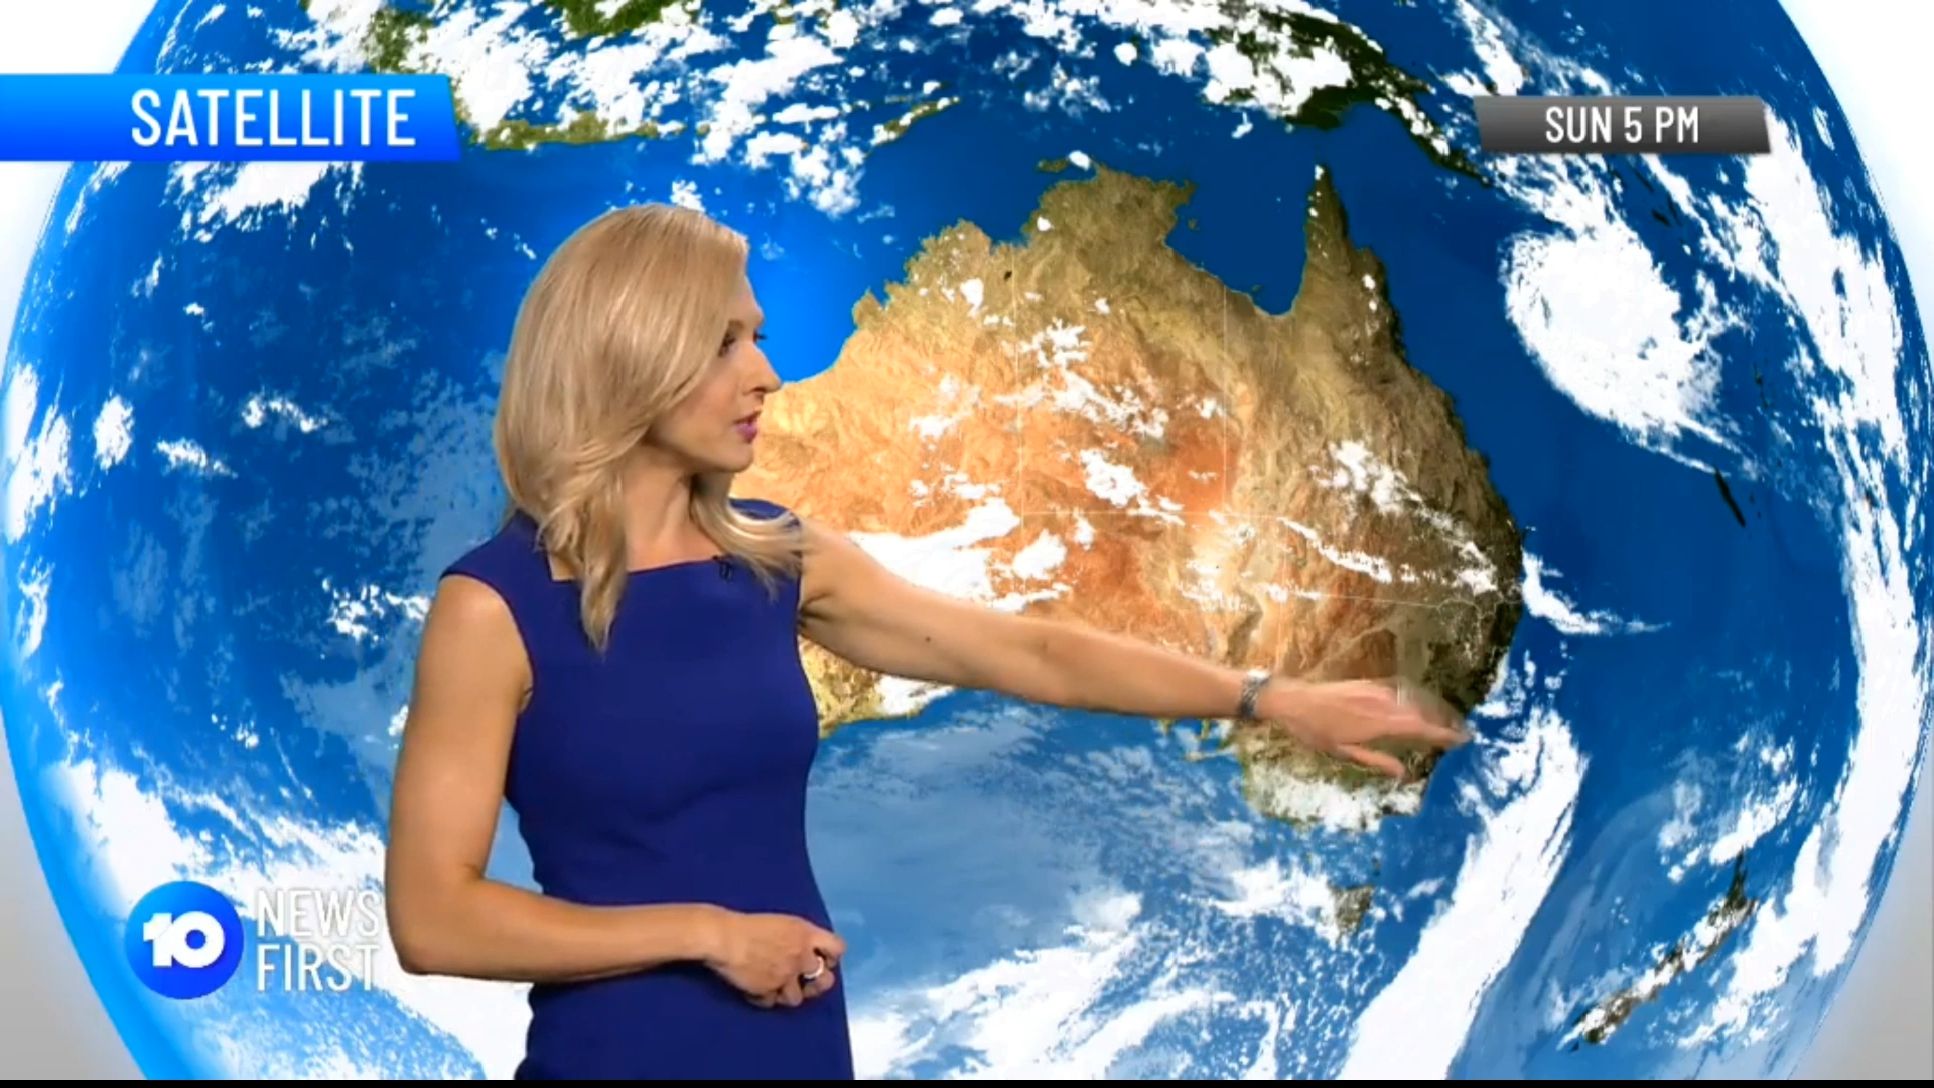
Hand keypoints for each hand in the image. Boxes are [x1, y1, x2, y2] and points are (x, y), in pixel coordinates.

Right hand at [702, 909, 844, 1008]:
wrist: (724, 937)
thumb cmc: (749, 925)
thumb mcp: (783, 923)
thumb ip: (800, 937)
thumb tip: (809, 951)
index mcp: (806, 934)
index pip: (838, 948)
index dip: (832, 958)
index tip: (822, 961)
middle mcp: (801, 956)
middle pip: (825, 980)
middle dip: (815, 984)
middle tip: (803, 982)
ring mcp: (786, 976)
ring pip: (797, 998)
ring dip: (786, 993)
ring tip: (774, 985)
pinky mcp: (768, 991)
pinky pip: (771, 1002)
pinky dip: (764, 997)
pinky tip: (755, 988)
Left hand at [1253, 676, 1469, 780]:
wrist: (1293, 699)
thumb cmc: (1315, 731)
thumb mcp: (1344, 752)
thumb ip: (1376, 761)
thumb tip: (1403, 773)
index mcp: (1380, 722)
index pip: (1422, 727)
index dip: (1444, 733)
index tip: (1463, 739)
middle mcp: (1383, 702)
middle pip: (1424, 710)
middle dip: (1445, 720)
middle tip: (1463, 732)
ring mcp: (1377, 689)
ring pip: (1414, 698)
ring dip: (1434, 708)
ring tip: (1448, 720)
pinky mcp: (1370, 682)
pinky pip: (1401, 690)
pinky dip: (1417, 699)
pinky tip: (1420, 706)